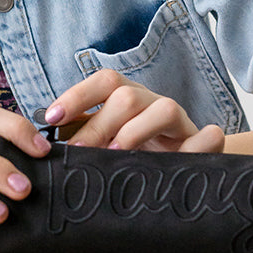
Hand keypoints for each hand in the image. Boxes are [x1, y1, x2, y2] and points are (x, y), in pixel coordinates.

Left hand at [43, 70, 225, 154]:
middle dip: (99, 124)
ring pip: (164, 108)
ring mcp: (181, 121)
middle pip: (127, 96)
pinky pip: (209, 136)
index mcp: (128, 99)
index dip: (78, 95)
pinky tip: (180, 160)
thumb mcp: (107, 145)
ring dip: (137, 131)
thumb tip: (43, 144)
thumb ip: (83, 141)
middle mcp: (153, 103)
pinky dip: (198, 146)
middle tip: (78, 152)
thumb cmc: (137, 157)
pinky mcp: (205, 142)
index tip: (52, 118)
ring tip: (118, 154)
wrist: (184, 170)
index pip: (104, 81)